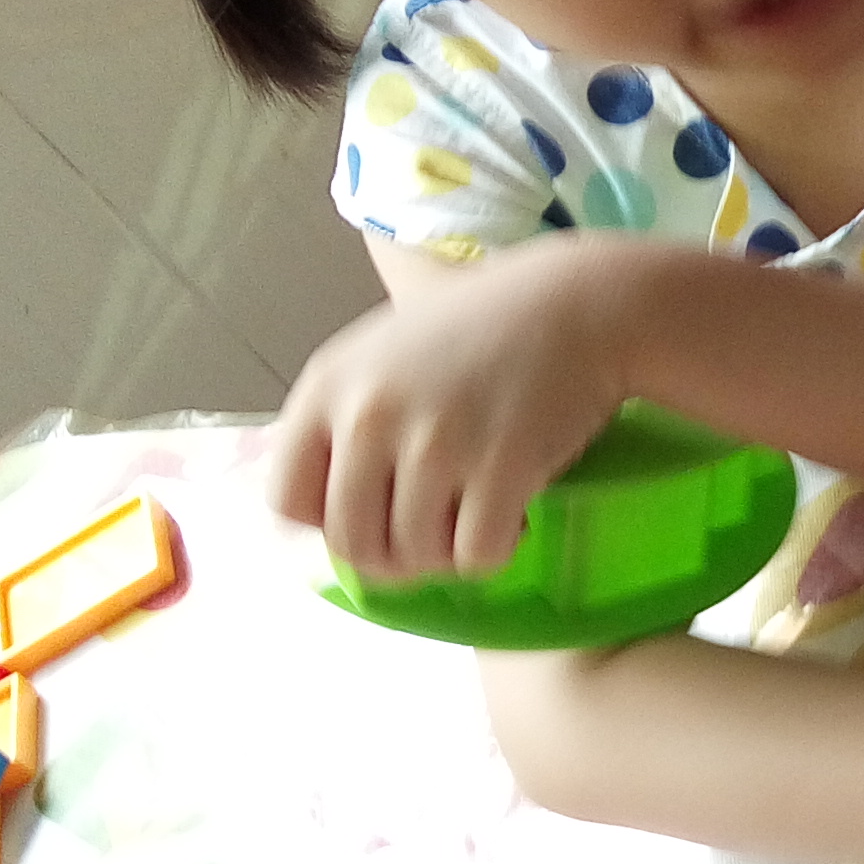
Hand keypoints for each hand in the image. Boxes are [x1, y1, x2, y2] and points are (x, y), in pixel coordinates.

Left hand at [268, 237, 685, 581]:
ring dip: (447, 555)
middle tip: (431, 539)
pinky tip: (514, 518)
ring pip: (415, 556)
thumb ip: (347, 420)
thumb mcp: (384, 354)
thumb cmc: (480, 328)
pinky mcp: (499, 469)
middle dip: (392, 557)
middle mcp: (369, 417)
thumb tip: (328, 515)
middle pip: (350, 542)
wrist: (576, 305)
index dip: (327, 522)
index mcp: (328, 387)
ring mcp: (434, 444)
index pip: (287, 499)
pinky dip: (494, 553)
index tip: (372, 513)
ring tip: (475, 518)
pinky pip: (476, 557)